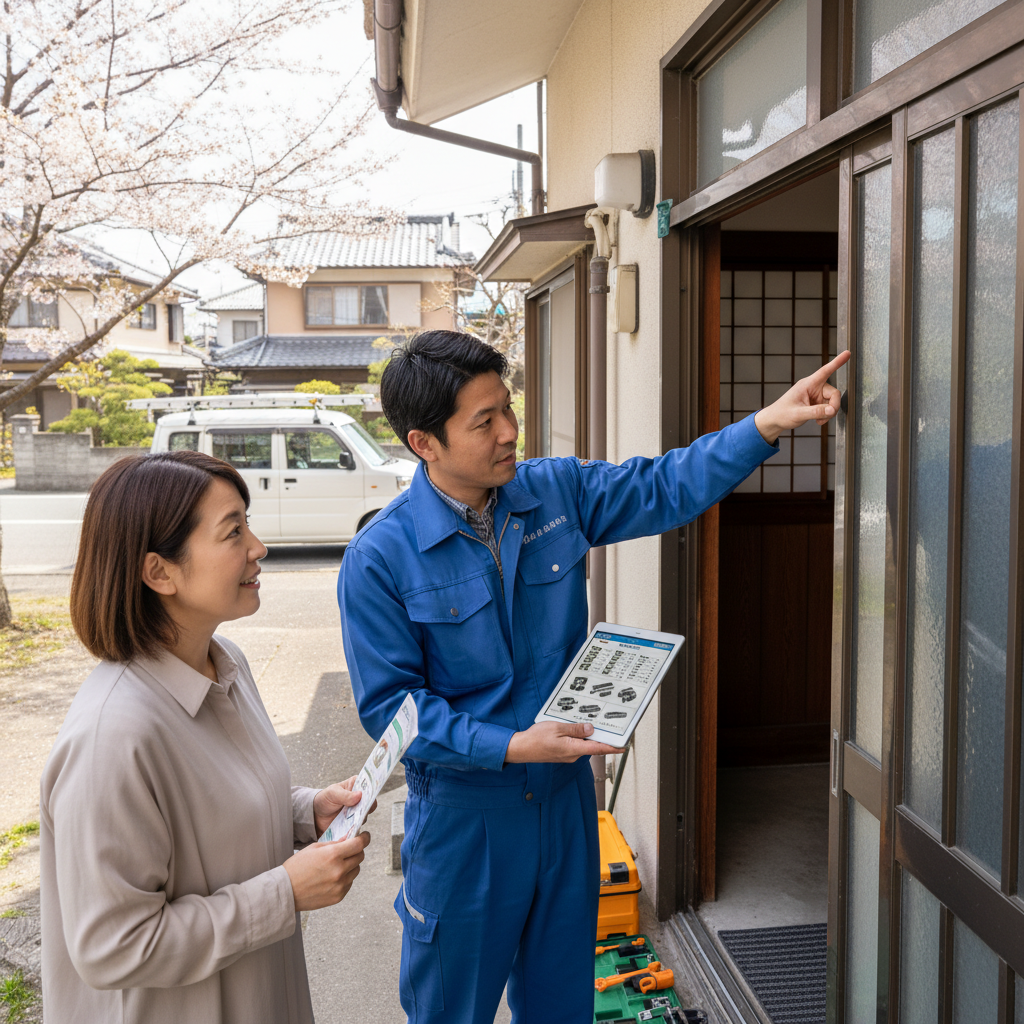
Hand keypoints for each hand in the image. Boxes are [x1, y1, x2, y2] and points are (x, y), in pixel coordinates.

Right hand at [283, 831, 370, 911]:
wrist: (285, 891)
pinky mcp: (338, 896)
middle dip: (356, 851)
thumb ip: (334, 843)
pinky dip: (345, 878)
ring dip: (351, 865)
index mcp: (333, 855)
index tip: (365, 836)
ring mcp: (340, 885)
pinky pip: (349, 883)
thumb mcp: (314, 848)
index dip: (365, 838)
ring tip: (336, 865)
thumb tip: (349, 839)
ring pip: (356, 870)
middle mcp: (339, 870)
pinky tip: (332, 877)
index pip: (359, 844)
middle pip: (360, 857)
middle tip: (348, 850)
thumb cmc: (296, 868)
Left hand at [313, 777, 376, 837]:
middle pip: (370, 803)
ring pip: (365, 816)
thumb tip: (359, 795)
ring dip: (358, 819)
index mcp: (356, 785)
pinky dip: (354, 829)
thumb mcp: (332, 793)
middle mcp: (360, 799)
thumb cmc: (325, 799)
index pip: (370, 787)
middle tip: (358, 811)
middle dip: (366, 808)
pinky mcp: (353, 824)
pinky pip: (358, 827)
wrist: (316, 815)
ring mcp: (357, 812)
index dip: (371, 792)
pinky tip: (347, 830)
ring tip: (349, 821)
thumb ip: (345, 795)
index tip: (367, 798)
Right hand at [504, 721, 625, 763]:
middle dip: (601, 738)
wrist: (521, 749)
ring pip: (583, 745)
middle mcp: (573, 755)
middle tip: (610, 728)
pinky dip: (579, 738)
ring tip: (591, 724)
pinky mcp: (563, 754)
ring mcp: (567, 756)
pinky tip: (577, 729)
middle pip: (592, 746)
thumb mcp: (557, 728)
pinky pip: (575, 746)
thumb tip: (591, 729)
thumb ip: (575, 729)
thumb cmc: (536, 739)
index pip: (598, 749)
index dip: (612, 747)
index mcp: (573, 748)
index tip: (623, 746)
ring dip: (588, 737)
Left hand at [754, 350, 850, 444]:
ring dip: (828, 413)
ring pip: (832, 402)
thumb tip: (832, 410)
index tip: (847, 353)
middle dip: (834, 406)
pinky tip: (818, 421)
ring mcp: (816, 395)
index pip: (825, 371)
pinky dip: (826, 415)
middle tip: (827, 416)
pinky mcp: (817, 403)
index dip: (837, 362)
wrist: (775, 420)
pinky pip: (829, 408)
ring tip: (818, 421)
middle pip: (834, 393)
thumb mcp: (798, 414)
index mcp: (807, 384)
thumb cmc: (782, 414)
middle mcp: (813, 387)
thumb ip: (815, 412)